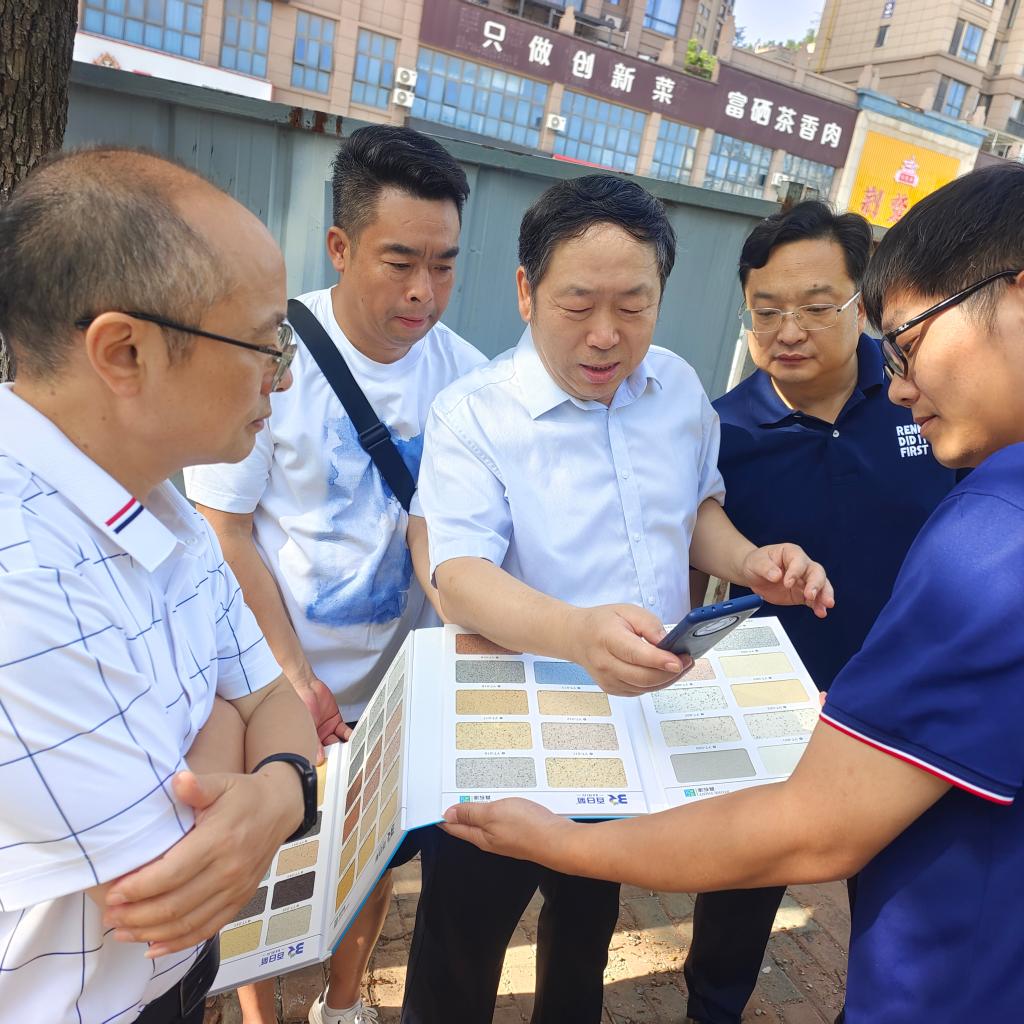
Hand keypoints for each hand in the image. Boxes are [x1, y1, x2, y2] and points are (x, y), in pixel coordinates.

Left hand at [103, 766, 300, 956]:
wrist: (279, 808)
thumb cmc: (243, 795)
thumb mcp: (221, 783)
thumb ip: (198, 786)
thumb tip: (178, 780)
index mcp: (219, 840)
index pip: (171, 873)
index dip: (138, 888)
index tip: (112, 893)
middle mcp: (229, 870)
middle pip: (175, 905)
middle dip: (135, 915)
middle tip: (109, 914)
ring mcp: (235, 889)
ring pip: (187, 924)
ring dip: (149, 932)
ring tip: (120, 931)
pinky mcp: (239, 901)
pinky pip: (206, 930)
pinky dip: (177, 943)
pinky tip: (152, 946)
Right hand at [292, 673, 351, 760]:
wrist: (306, 687)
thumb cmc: (299, 705)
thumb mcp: (306, 726)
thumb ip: (314, 742)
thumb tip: (319, 759)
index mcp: (307, 740)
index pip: (317, 754)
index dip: (325, 761)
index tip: (333, 767)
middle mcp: (317, 737)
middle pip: (329, 749)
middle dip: (337, 754)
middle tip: (346, 761)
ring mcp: (327, 729)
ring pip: (338, 741)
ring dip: (345, 745)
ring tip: (353, 752)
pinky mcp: (335, 720)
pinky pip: (344, 731)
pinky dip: (350, 735)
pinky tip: (355, 739)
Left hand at [442, 797, 568, 861]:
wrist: (559, 841)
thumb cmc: (527, 828)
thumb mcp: (493, 814)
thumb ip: (471, 813)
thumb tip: (447, 814)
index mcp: (480, 836)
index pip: (454, 826)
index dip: (442, 815)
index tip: (432, 803)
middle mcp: (491, 838)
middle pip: (469, 824)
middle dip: (457, 809)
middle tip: (448, 791)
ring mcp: (506, 836)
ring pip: (486, 820)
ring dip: (476, 807)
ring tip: (469, 791)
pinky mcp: (520, 831)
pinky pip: (501, 818)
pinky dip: (495, 807)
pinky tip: (499, 798)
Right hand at [567, 604, 691, 696]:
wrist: (577, 637)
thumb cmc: (602, 623)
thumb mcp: (627, 611)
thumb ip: (649, 624)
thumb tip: (667, 642)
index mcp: (607, 639)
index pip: (636, 655)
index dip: (660, 660)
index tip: (679, 660)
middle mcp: (605, 663)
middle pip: (643, 677)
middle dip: (670, 672)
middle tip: (687, 660)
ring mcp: (607, 680)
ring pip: (645, 687)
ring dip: (667, 679)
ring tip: (680, 665)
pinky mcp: (612, 689)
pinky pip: (641, 691)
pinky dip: (656, 683)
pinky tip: (664, 672)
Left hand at [740, 544, 834, 618]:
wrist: (753, 574)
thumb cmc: (757, 563)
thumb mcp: (756, 562)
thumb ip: (765, 567)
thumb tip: (776, 575)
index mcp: (791, 553)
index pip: (799, 561)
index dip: (795, 572)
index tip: (787, 583)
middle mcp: (802, 565)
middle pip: (816, 572)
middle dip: (816, 584)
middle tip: (810, 595)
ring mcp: (804, 580)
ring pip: (821, 585)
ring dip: (823, 596)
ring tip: (825, 605)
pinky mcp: (802, 594)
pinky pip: (814, 599)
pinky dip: (818, 605)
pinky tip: (820, 612)